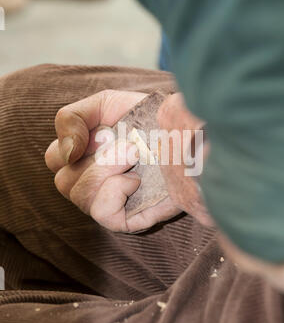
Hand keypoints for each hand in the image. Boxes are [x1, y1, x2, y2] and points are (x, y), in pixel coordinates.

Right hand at [45, 90, 180, 231]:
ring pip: (80, 197)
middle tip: (130, 146)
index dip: (69, 143)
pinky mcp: (128, 218)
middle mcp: (92, 181)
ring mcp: (110, 202)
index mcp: (84, 156)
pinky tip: (137, 181)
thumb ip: (72, 118)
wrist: (189, 134)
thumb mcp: (106, 103)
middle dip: (97, 159)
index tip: (102, 132)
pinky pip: (103, 214)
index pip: (54, 159)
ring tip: (135, 156)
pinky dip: (116, 192)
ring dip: (108, 170)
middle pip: (64, 182)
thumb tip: (66, 153)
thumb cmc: (150, 119)